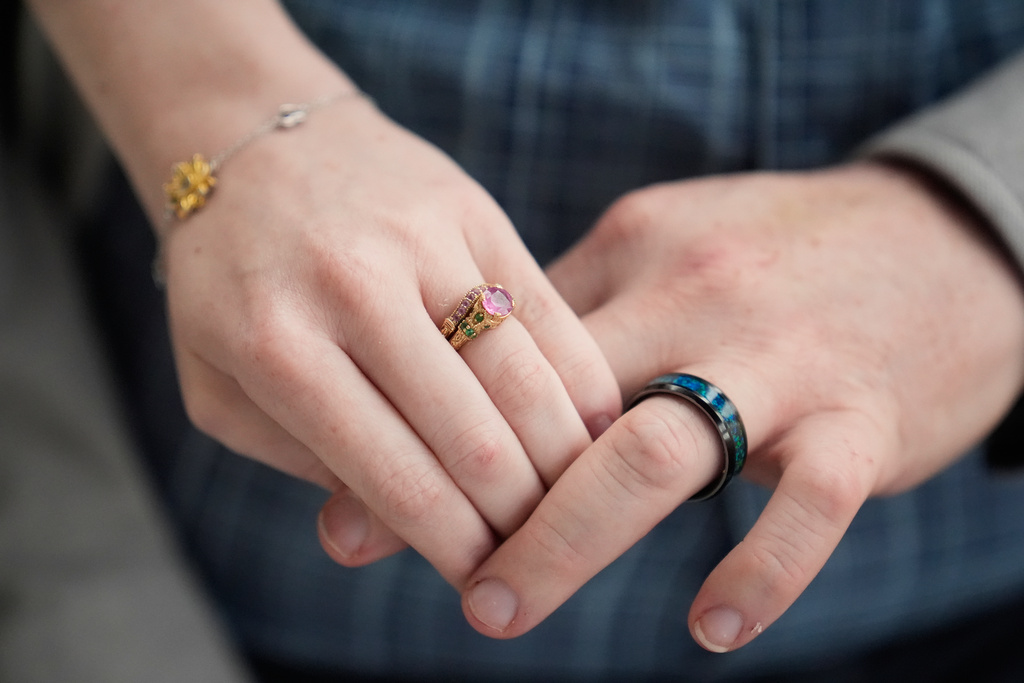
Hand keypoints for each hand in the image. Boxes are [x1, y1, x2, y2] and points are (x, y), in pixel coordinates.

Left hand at [163, 98, 619, 586]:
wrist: (255, 140)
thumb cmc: (231, 280)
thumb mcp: (217, 384)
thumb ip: (296, 457)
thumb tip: (392, 518)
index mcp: (276, 347)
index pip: (392, 476)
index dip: (451, 544)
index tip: (482, 577)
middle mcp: (352, 288)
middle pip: (472, 437)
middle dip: (516, 516)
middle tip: (533, 547)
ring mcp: (420, 242)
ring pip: (523, 375)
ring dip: (559, 457)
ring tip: (567, 496)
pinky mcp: (471, 211)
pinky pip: (549, 308)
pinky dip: (580, 378)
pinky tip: (592, 424)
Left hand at [459, 162, 1023, 647]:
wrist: (939, 233)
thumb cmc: (775, 254)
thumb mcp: (669, 247)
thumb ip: (579, 310)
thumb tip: (463, 381)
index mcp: (634, 252)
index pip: (512, 348)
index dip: (432, 425)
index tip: (355, 496)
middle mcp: (696, 297)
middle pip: (565, 401)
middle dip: (478, 492)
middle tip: (410, 566)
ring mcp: (781, 357)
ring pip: (660, 449)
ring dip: (568, 539)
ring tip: (500, 607)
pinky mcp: (863, 415)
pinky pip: (809, 503)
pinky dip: (760, 572)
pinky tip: (709, 629)